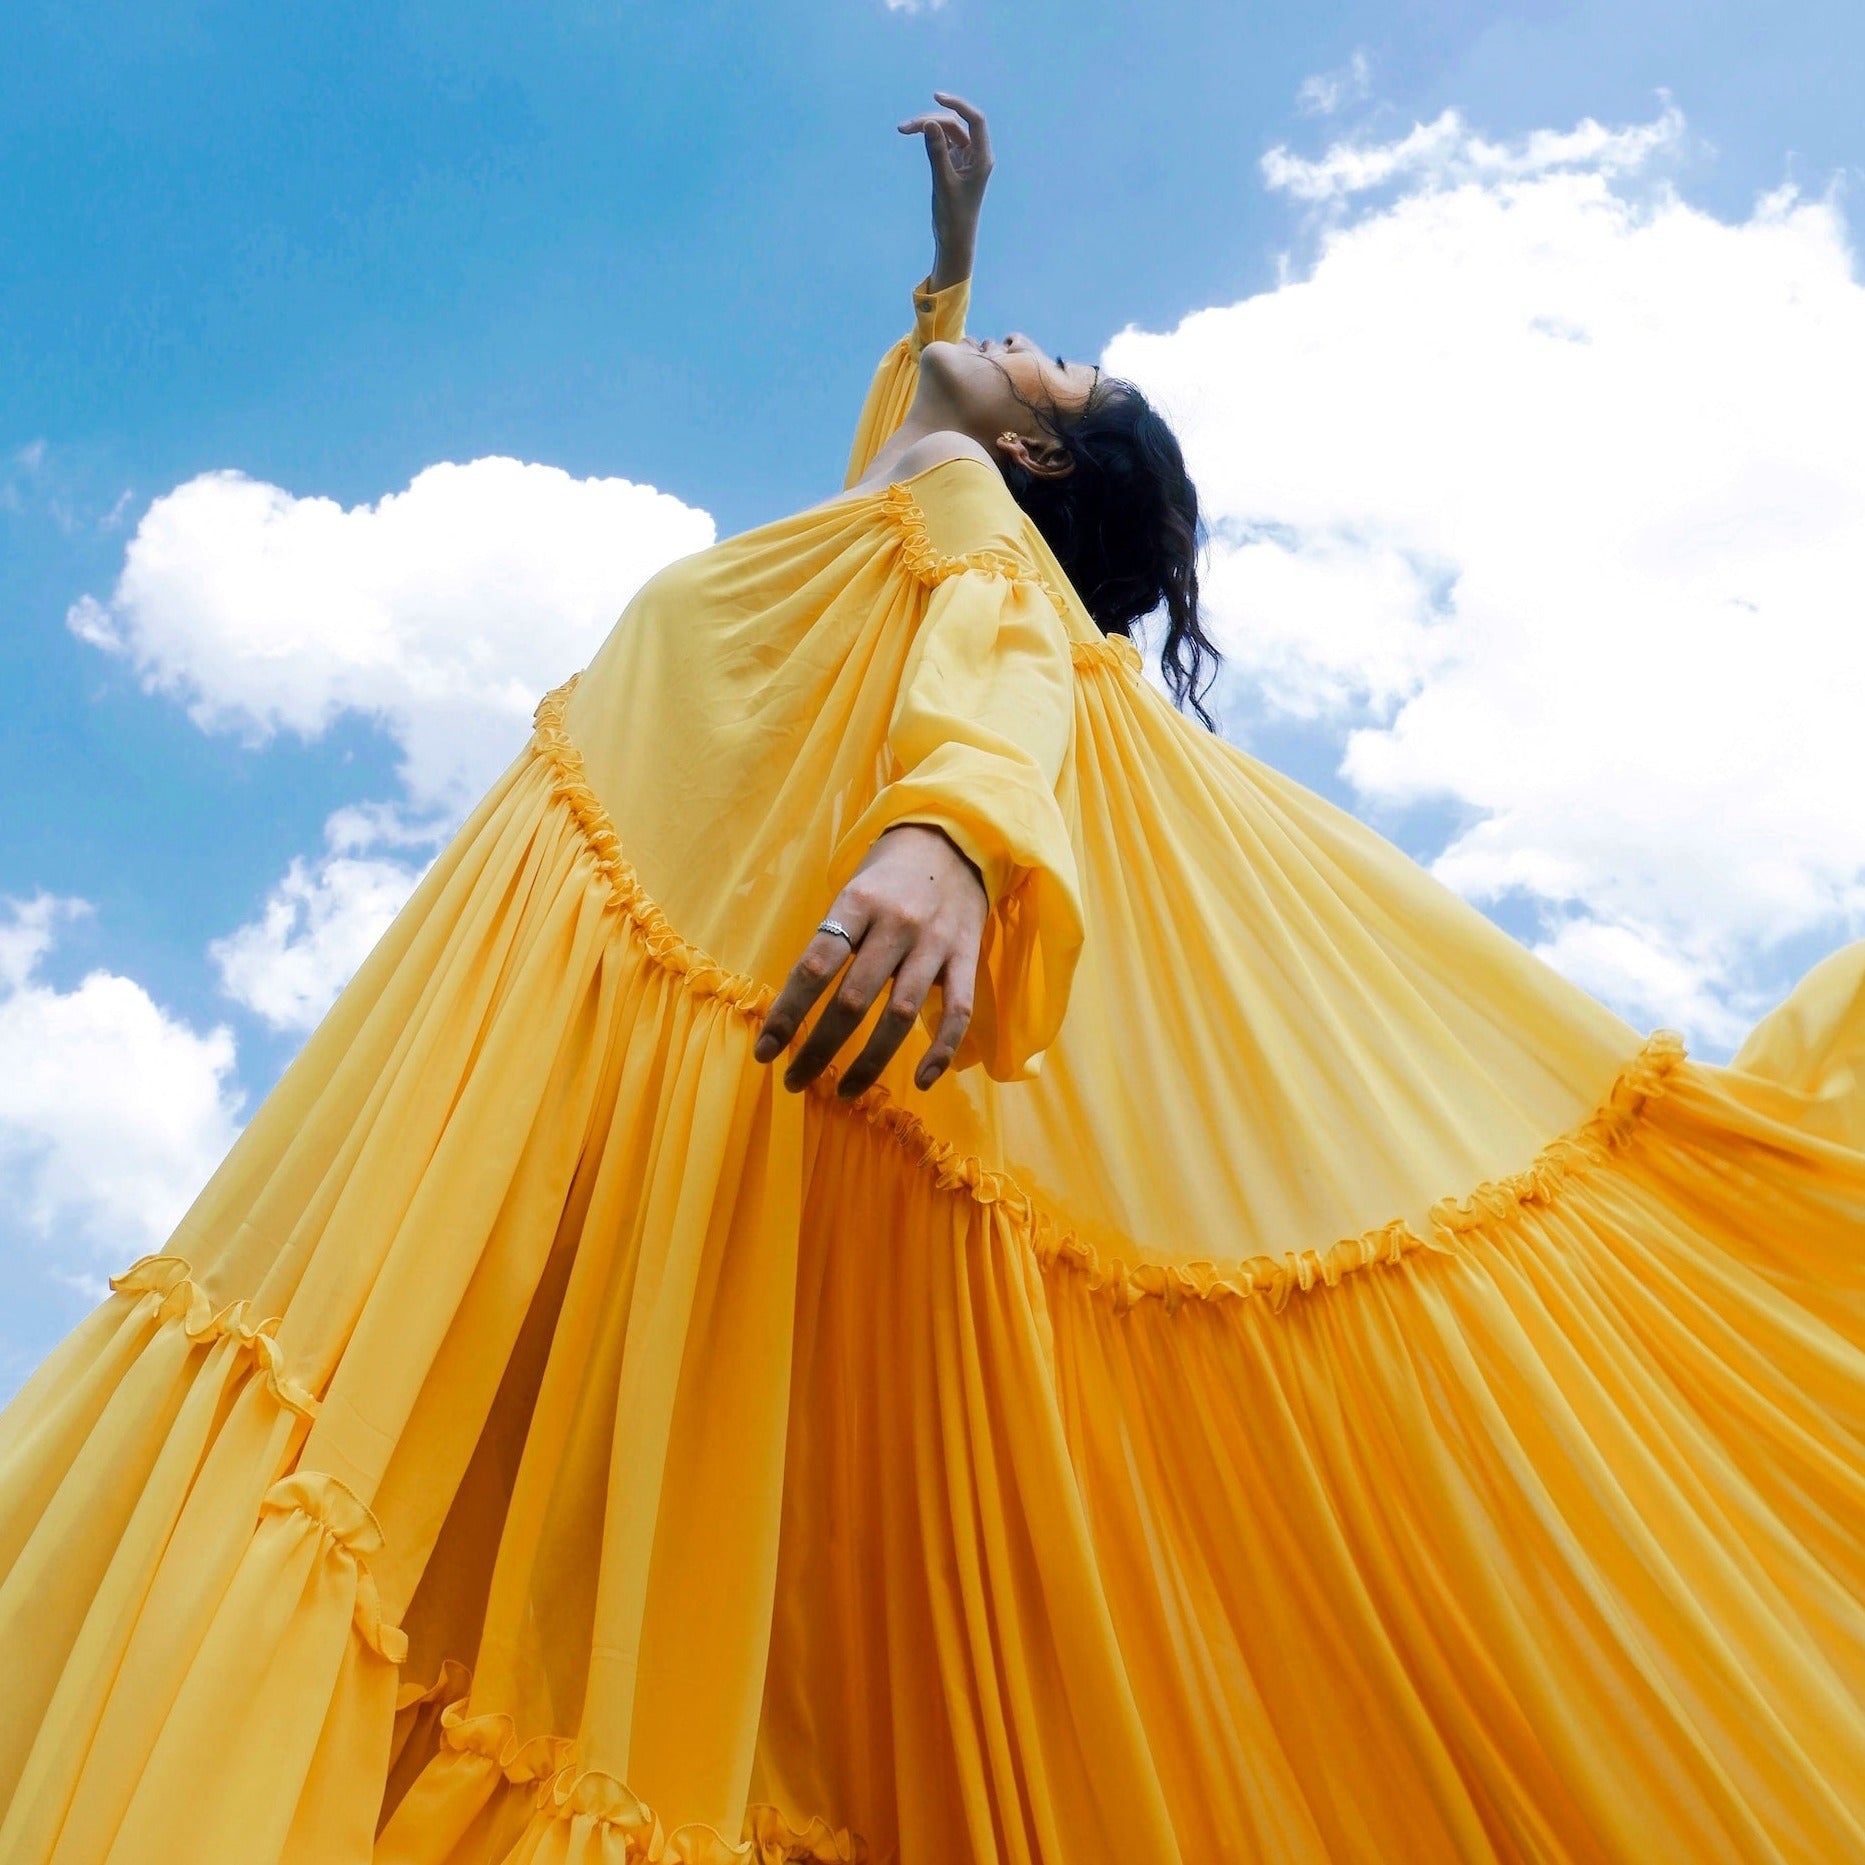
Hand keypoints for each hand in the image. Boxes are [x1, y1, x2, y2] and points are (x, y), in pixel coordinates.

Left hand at [754, 823, 986, 1098]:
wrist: (953, 841)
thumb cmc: (887, 875)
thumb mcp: (851, 892)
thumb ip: (832, 941)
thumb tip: (796, 1004)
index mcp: (857, 903)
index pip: (815, 966)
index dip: (787, 1013)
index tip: (766, 1050)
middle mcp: (895, 924)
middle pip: (854, 999)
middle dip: (819, 1048)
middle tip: (794, 1081)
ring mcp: (934, 943)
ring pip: (901, 1015)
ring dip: (870, 1062)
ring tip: (845, 1092)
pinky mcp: (967, 957)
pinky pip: (957, 1012)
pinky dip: (941, 1051)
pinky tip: (922, 1080)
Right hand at [897, 92, 991, 287]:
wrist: (954, 240)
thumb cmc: (953, 217)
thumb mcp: (943, 183)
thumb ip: (937, 152)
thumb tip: (928, 123)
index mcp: (982, 158)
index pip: (975, 121)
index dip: (958, 105)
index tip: (937, 97)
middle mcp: (977, 155)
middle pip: (956, 125)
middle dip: (932, 120)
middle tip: (906, 127)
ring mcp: (965, 159)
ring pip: (947, 132)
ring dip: (927, 127)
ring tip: (904, 129)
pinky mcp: (954, 165)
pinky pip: (943, 143)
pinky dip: (929, 138)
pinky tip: (914, 134)